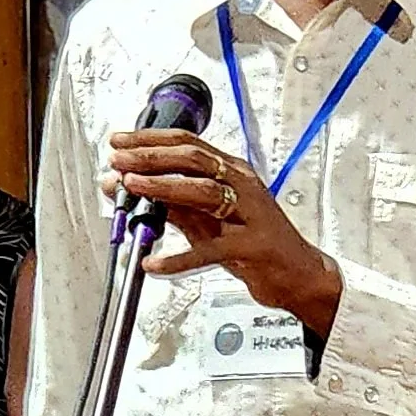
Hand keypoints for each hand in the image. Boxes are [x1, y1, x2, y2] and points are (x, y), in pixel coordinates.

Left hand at [103, 133, 343, 340]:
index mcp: (232, 172)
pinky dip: (179, 259)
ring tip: (131, 188)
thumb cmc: (253, 244)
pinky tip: (154, 264)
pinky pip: (210, 251)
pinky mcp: (251, 248)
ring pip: (203, 193)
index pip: (189, 144)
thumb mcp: (209, 219)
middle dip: (152, 157)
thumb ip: (173, 205)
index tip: (120, 142)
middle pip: (194, 160)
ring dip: (163, 188)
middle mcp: (242, 186)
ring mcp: (249, 215)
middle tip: (119, 160)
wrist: (296, 275)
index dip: (151, 140)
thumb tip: (130, 189)